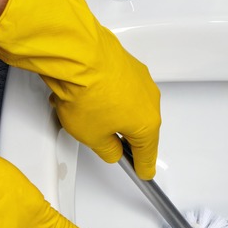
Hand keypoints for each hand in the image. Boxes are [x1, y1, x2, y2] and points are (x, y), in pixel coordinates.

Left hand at [0, 0, 160, 178]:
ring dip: (110, 110)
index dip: (143, 166)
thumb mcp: (92, 138)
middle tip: (106, 142)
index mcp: (148, 123)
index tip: (143, 172)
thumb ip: (107, 149)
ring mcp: (139, 78)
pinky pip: (119, 85)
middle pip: (138, 125)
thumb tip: (112, 149)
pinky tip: (84, 95)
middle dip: (120, 134)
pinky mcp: (126, 63)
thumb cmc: (88, 93)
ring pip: (127, 103)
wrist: (78, 55)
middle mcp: (150, 99)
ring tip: (84, 113)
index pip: (147, 153)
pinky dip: (105, 92)